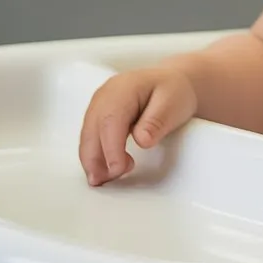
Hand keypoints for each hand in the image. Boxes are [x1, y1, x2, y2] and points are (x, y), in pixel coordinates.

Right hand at [78, 67, 197, 185]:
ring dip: (93, 161)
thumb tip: (142, 140)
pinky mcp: (98, 115)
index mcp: (123, 88)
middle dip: (95, 160)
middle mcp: (105, 95)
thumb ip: (157, 122)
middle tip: (110, 180)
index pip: (110, 121)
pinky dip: (95, 155)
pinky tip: (105, 169)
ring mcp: (99, 104)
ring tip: (110, 178)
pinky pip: (91, 137)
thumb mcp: (173, 103)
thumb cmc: (174, 91)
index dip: (110, 148)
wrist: (174, 82)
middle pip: (91, 131)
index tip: (118, 170)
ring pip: (87, 137)